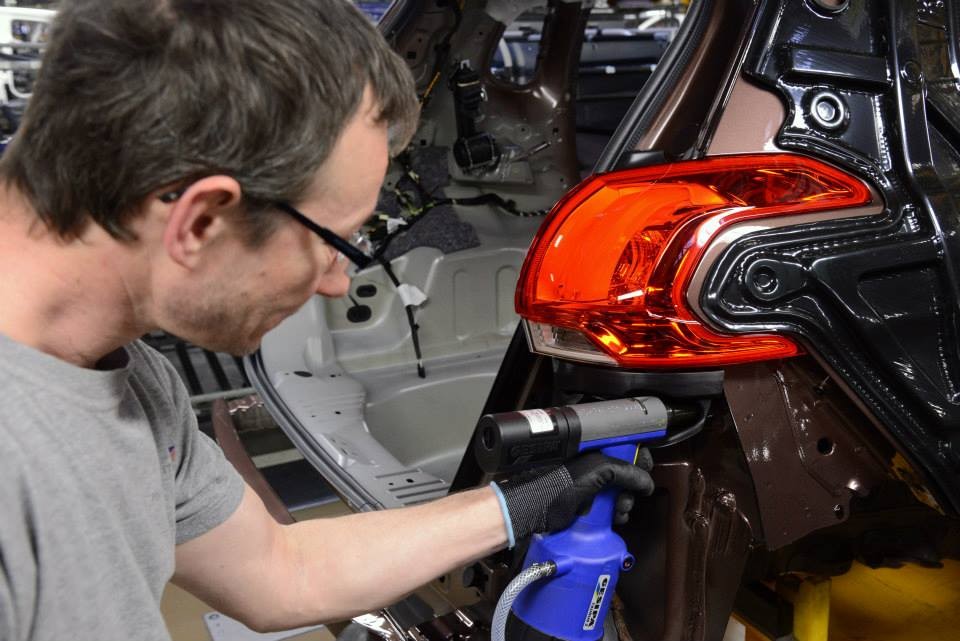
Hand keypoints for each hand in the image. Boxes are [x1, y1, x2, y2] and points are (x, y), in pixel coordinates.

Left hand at [494, 450, 653, 543]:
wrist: (527, 512)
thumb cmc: (549, 486)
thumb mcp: (593, 472)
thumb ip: (623, 471)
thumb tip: (644, 481)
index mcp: (588, 446)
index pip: (622, 444)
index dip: (637, 455)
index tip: (645, 468)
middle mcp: (586, 461)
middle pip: (623, 470)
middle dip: (630, 487)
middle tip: (626, 497)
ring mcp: (584, 483)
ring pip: (616, 490)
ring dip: (623, 503)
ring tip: (618, 511)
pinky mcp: (582, 502)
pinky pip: (606, 505)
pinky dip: (614, 513)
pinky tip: (613, 518)